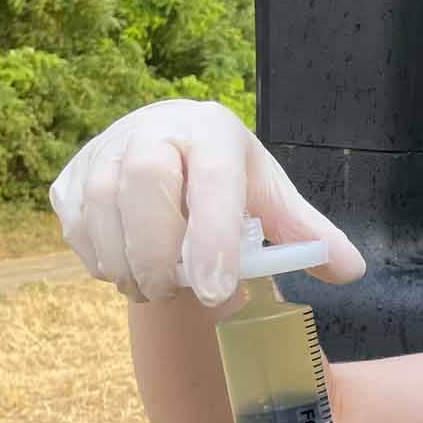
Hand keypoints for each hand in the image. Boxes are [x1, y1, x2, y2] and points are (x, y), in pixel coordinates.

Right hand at [48, 99, 364, 304]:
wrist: (170, 153)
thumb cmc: (228, 179)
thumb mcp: (270, 198)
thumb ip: (306, 232)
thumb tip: (351, 269)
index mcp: (212, 131)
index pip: (212, 181)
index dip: (213, 237)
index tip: (216, 290)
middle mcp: (154, 129)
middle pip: (143, 184)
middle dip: (159, 251)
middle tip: (178, 293)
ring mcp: (104, 149)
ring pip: (101, 209)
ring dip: (128, 263)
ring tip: (158, 289)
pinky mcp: (71, 176)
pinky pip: (75, 225)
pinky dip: (101, 258)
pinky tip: (130, 268)